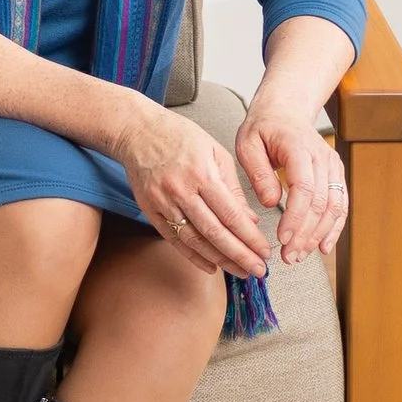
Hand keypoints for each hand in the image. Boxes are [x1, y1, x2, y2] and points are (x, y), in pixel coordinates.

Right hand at [111, 100, 271, 279]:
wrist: (137, 130)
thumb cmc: (178, 136)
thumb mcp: (215, 152)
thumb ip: (233, 187)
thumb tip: (249, 219)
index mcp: (201, 173)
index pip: (231, 214)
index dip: (250, 237)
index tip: (264, 251)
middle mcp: (180, 190)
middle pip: (214, 232)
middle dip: (240, 255)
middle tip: (258, 270)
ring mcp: (162, 201)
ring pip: (194, 240)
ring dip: (219, 260)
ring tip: (239, 271)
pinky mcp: (148, 208)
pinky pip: (173, 238)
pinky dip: (192, 256)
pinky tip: (210, 266)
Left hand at [234, 104, 348, 263]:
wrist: (286, 110)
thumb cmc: (263, 127)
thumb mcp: (247, 143)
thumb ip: (258, 172)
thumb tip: (269, 202)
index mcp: (299, 148)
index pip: (304, 188)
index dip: (296, 217)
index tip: (282, 238)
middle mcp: (322, 158)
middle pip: (321, 203)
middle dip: (306, 234)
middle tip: (288, 255)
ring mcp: (333, 167)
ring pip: (334, 208)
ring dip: (319, 236)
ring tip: (299, 255)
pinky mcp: (336, 176)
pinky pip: (340, 205)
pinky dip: (334, 228)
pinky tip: (323, 247)